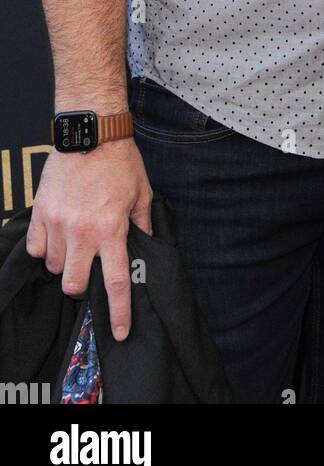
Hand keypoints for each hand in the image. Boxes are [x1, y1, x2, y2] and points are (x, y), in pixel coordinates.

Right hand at [26, 138, 152, 341]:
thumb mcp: (141, 192)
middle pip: (74, 284)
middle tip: (88, 270)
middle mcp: (82, 233)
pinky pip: (35, 248)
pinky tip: (55, 238)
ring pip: (52, 267)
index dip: (119, 312)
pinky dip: (44, 249)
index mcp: (112, 230)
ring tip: (74, 247)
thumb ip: (142, 223)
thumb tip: (146, 244)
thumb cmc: (120, 161)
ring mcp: (58, 224)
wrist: (91, 134)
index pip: (116, 282)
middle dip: (81, 286)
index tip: (119, 331)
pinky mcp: (41, 214)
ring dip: (63, 264)